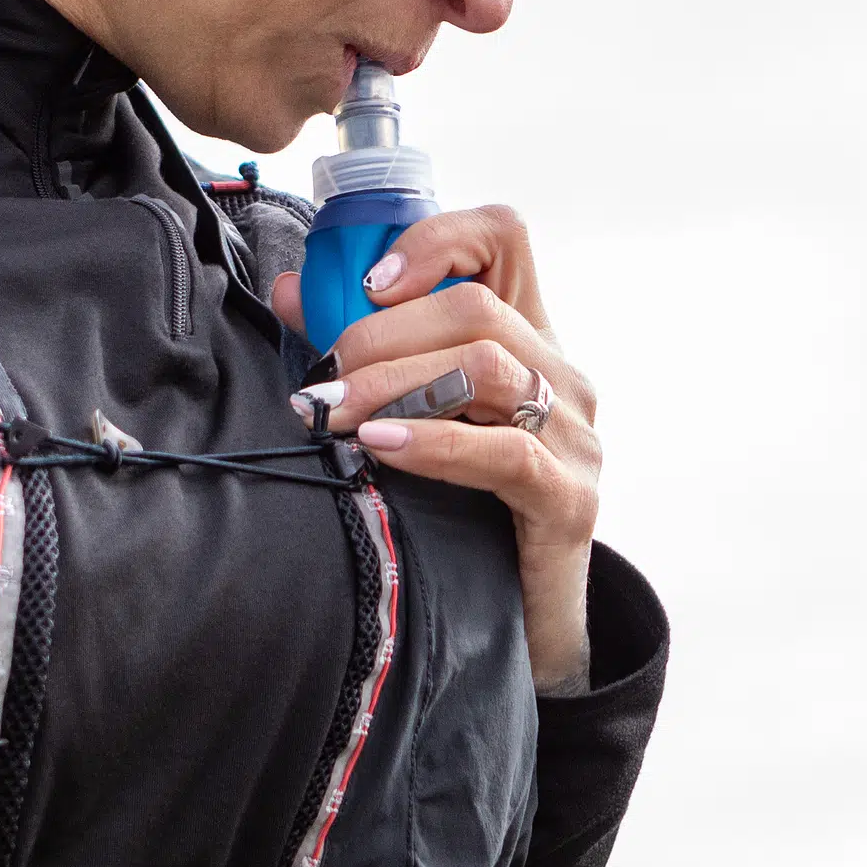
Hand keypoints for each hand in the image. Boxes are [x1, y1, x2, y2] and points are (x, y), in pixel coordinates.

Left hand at [273, 205, 601, 694]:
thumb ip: (363, 352)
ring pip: (487, 367)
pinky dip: (433, 442)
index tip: (368, 283)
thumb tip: (292, 291)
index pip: (503, 237)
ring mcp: (575, 436)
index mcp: (526, 338)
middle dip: (381, 335)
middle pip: (477, 307)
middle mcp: (560, 375)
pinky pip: (503, 451)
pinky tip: (380, 447)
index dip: (435, 240)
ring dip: (394, 384)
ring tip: (332, 412)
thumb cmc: (462, 512)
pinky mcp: (570, 499)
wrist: (524, 629)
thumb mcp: (416, 418)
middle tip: (320, 376)